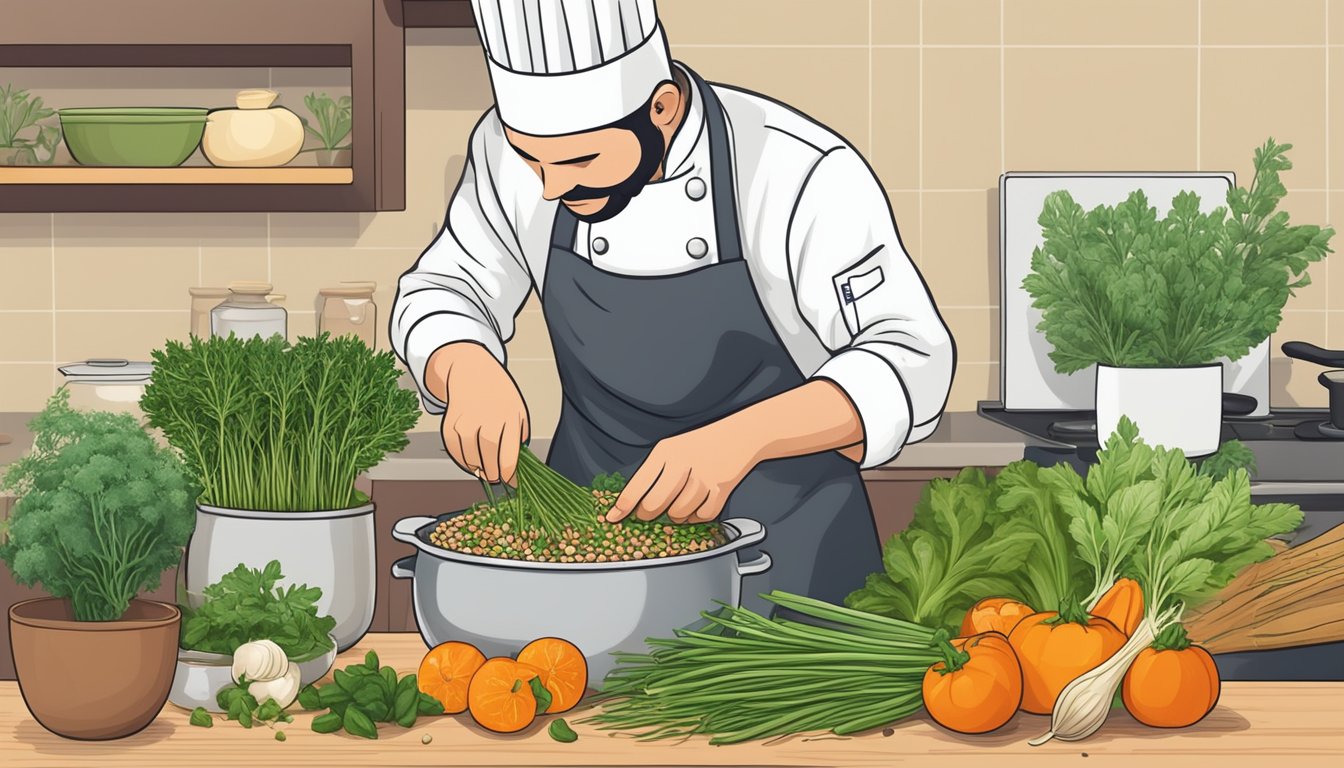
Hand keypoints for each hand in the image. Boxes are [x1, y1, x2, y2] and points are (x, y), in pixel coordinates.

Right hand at [427, 342, 529, 484]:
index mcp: (509, 419)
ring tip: (485, 469)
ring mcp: (465, 423)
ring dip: (478, 470)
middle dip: (494, 475)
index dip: (510, 476)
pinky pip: (455, 453)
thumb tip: (518, 465)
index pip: (508, 458)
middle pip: (489, 462)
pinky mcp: (450, 425)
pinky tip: (471, 461)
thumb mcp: (518, 411)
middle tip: (497, 479)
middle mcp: (486, 421)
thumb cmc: (499, 394)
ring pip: (471, 460)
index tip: (513, 483)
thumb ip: (519, 437)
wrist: (471, 372)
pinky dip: (463, 461)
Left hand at [606, 423, 760, 524]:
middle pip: (654, 505)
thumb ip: (652, 473)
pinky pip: (702, 516)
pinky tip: (696, 507)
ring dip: (676, 516)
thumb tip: (631, 503)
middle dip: (648, 515)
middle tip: (648, 514)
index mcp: (665, 452)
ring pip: (679, 513)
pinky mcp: (722, 488)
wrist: (739, 435)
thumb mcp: (671, 449)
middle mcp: (682, 463)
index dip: (623, 506)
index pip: (637, 486)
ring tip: (678, 506)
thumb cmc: (700, 445)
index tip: (613, 518)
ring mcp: (703, 477)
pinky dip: (698, 517)